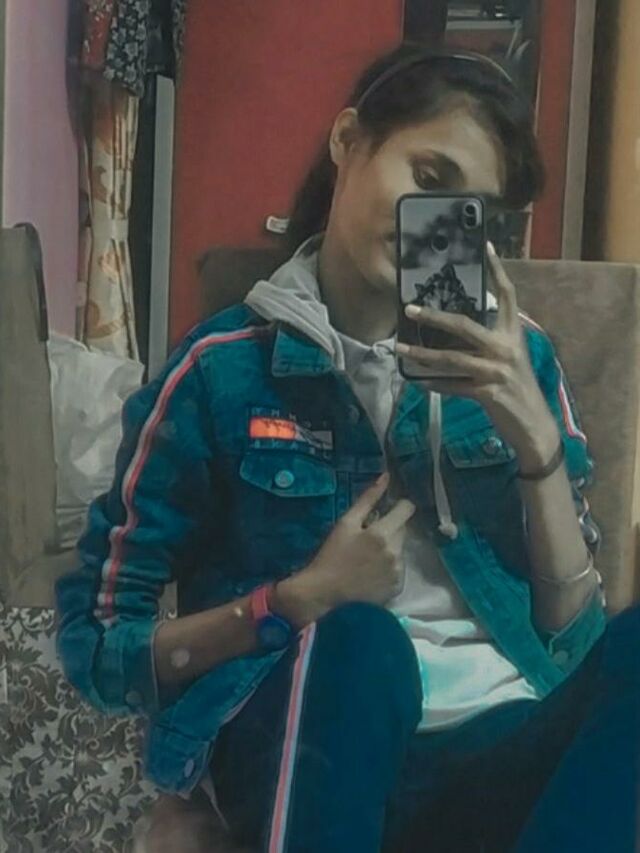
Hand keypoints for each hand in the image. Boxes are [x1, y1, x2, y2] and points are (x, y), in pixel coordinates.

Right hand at [275, 473, 415, 624]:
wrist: (324, 595)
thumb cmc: (331, 556)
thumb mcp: (345, 524)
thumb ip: (368, 499)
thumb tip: (386, 477)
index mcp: (382, 533)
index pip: (407, 509)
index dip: (399, 506)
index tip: (388, 510)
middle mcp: (395, 552)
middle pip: (403, 529)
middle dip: (391, 528)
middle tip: (369, 537)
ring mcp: (397, 572)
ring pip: (401, 549)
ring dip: (390, 548)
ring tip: (367, 558)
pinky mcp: (396, 588)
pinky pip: (398, 569)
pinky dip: (388, 568)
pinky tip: (371, 573)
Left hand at [396, 242, 559, 467]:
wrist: (534, 427)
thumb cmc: (519, 390)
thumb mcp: (510, 360)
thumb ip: (490, 343)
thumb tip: (456, 331)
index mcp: (514, 335)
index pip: (508, 295)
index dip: (497, 270)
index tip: (487, 246)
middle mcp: (506, 349)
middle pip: (465, 324)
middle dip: (435, 316)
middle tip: (410, 307)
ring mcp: (496, 372)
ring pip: (452, 358)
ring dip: (422, 353)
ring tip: (400, 348)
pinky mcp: (487, 393)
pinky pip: (453, 386)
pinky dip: (434, 384)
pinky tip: (417, 381)